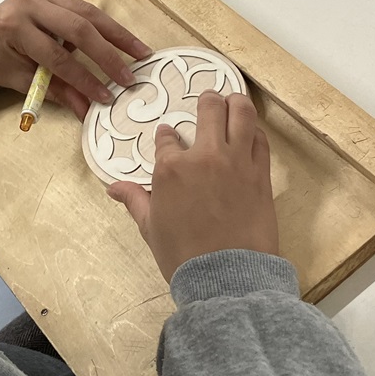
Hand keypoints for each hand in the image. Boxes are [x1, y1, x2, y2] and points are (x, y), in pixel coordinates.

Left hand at [0, 0, 151, 116]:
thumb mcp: (20, 79)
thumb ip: (54, 91)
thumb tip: (86, 110)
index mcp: (14, 26)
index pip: (56, 56)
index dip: (83, 78)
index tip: (105, 97)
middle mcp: (30, 2)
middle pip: (79, 28)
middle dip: (108, 55)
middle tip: (129, 77)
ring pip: (88, 12)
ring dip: (117, 34)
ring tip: (141, 52)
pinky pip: (83, 7)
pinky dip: (101, 25)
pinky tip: (118, 41)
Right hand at [107, 91, 278, 281]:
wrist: (227, 276)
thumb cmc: (184, 255)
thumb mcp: (151, 228)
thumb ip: (134, 200)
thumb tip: (113, 188)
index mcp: (171, 169)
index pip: (166, 139)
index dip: (166, 136)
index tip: (168, 137)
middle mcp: (204, 156)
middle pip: (209, 109)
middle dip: (207, 101)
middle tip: (208, 100)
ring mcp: (236, 162)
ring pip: (241, 114)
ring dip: (236, 102)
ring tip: (234, 100)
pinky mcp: (261, 174)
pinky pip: (260, 140)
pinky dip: (254, 131)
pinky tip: (251, 132)